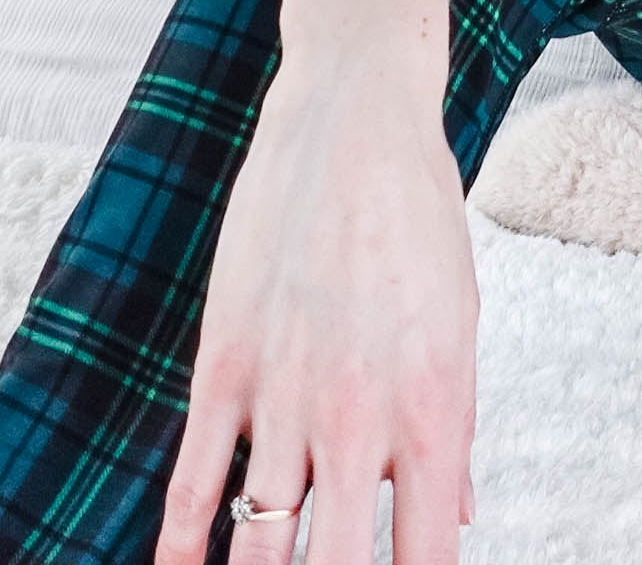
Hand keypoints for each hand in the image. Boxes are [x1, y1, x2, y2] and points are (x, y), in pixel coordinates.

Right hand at [153, 51, 479, 564]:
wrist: (354, 121)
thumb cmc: (419, 218)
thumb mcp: (460, 322)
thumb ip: (454, 428)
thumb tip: (459, 513)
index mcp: (433, 409)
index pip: (429, 556)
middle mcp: (359, 418)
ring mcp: (284, 396)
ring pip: (259, 548)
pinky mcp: (223, 366)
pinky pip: (194, 484)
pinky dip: (181, 547)